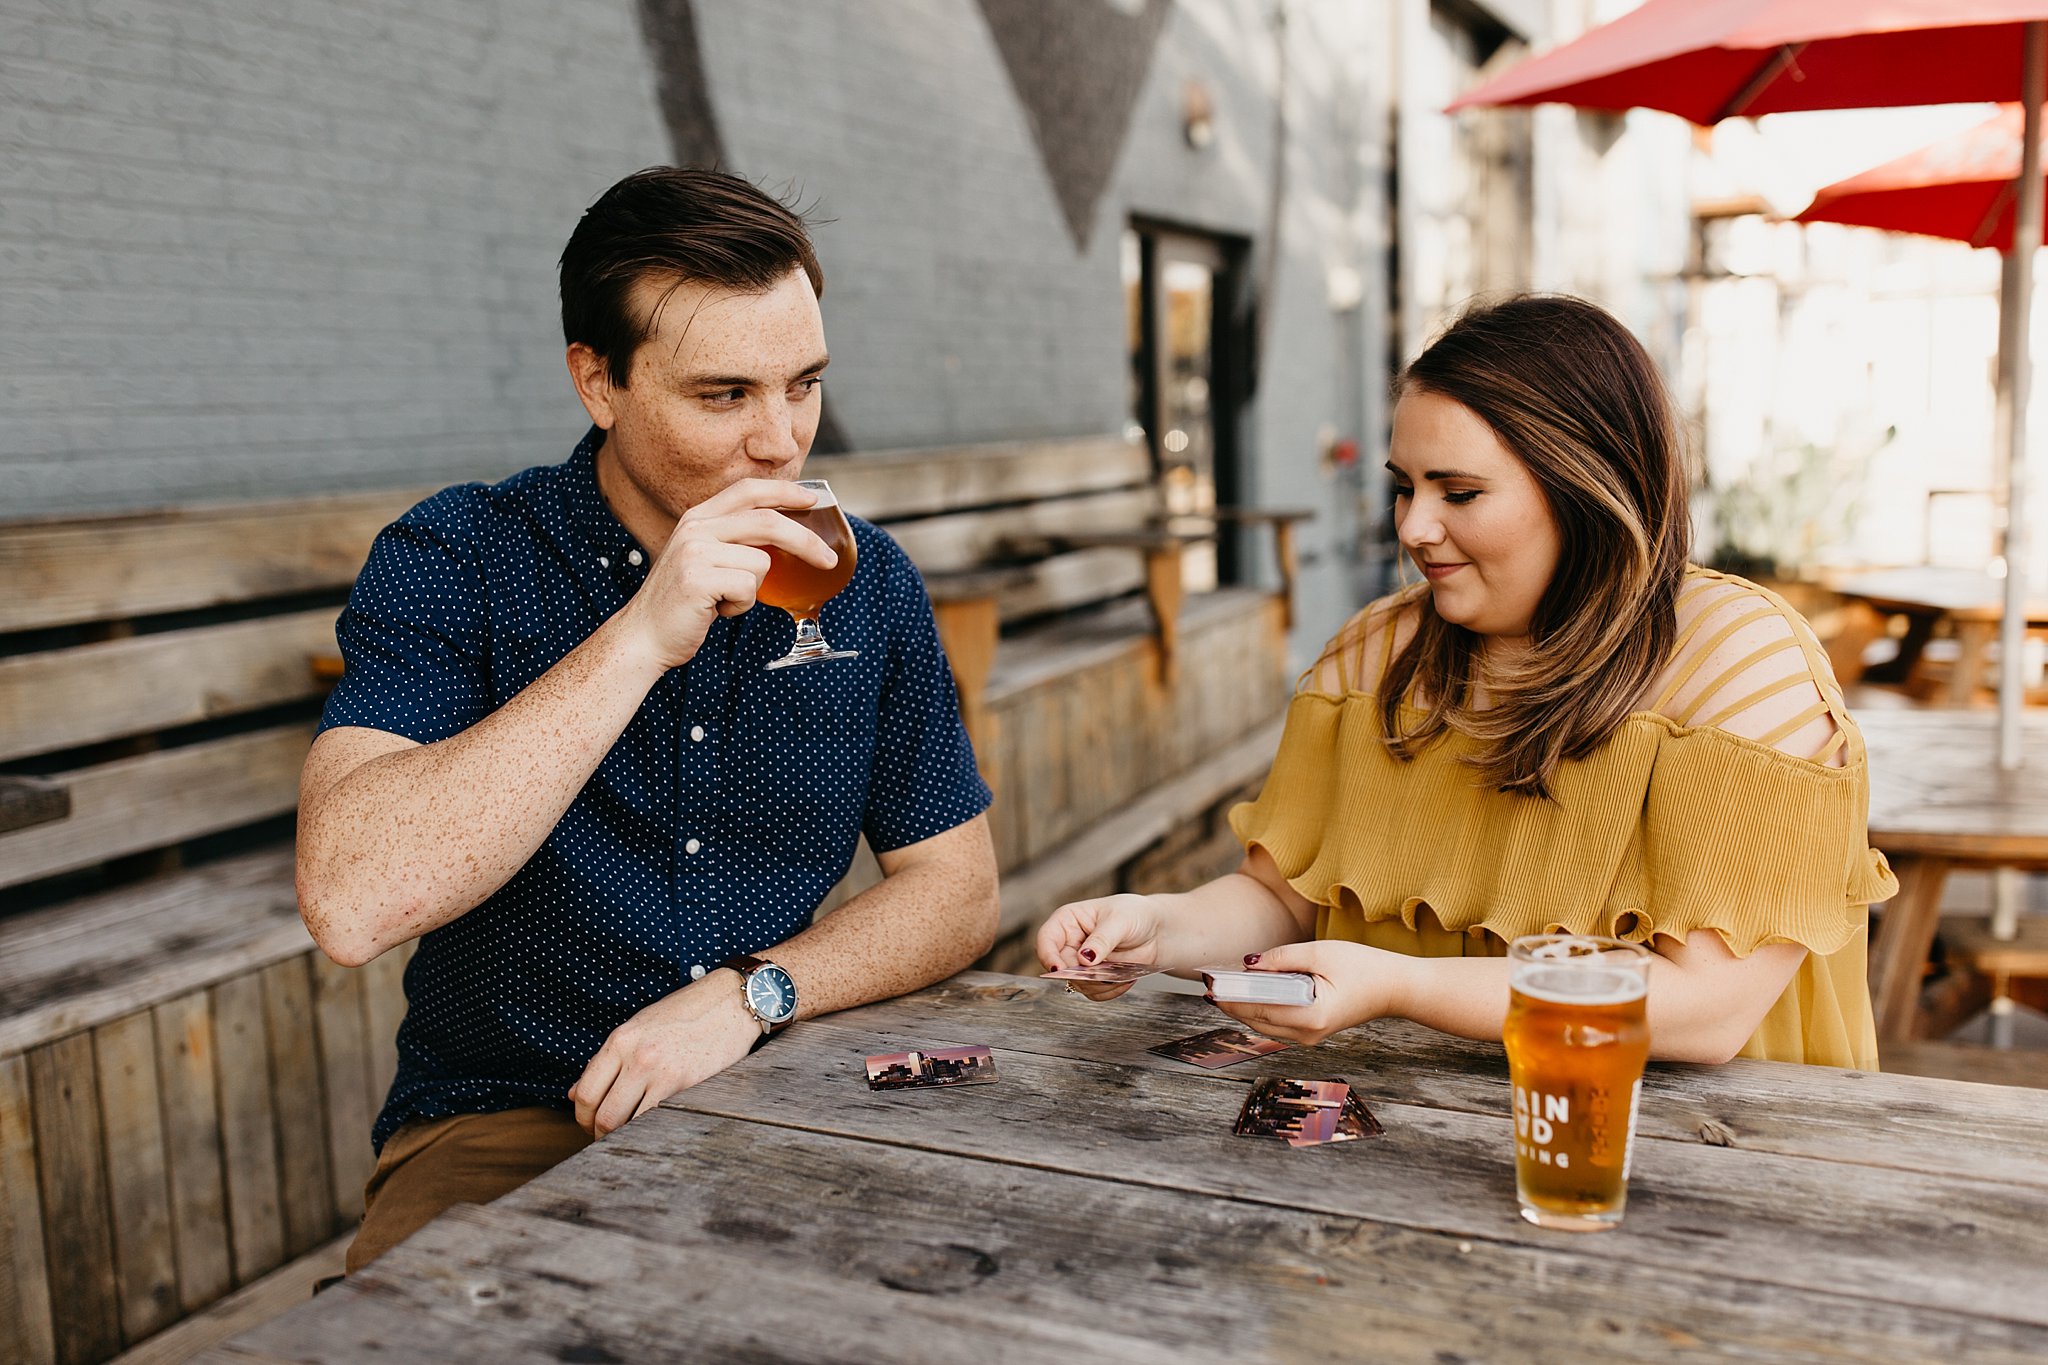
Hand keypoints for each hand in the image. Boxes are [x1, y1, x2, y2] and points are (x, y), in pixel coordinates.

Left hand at [569, 969, 759, 1136]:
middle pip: (603, 1114)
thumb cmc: (687, 1013)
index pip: (584, 1092)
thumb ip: (608, 1060)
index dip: (582, 1117)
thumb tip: (574, 1092)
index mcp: (620, 1040)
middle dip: (600, 1133)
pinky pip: (655, 1120)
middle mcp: (636, 1056)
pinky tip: (652, 1128)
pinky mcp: (686, 1084)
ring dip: (623, 1136)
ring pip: (625, 1123)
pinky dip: (648, 1130)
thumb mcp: (640, 1027)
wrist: (731, 1001)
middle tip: (607, 1137)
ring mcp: (661, 1071)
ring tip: (629, 1136)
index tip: (590, 1123)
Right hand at [623, 478, 839, 668]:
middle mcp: (695, 527)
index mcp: (698, 517)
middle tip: (828, 560)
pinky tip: (717, 610)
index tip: (814, 499)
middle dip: (805, 541)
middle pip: (767, 521)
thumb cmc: (684, 603)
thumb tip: (785, 535)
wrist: (644, 636)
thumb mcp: (705, 560)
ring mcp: (695, 552)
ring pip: (761, 563)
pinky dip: (741, 606)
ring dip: (753, 590)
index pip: (748, 490)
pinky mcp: (698, 579)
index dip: (784, 491)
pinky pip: (749, 589)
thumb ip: (734, 542)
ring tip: (724, 600)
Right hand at [1036, 892, 1163, 1000]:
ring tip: (1121, 973)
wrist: (1157, 931)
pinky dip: (1109, 991)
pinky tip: (1125, 979)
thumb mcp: (1119, 921)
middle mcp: (1070, 942)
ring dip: (1099, 984)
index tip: (1059, 970)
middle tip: (1104, 974)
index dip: (1048, 955)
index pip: (1046, 939)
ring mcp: (1081, 962)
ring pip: (1077, 983)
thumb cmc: (1136, 914)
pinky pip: (1093, 992)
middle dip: (1082, 974)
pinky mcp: (1094, 977)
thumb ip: (1101, 940)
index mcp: (1068, 920)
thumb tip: (1085, 958)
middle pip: (1060, 967)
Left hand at [1207, 941, 1407, 1045]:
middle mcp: (1307, 1034)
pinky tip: (1248, 993)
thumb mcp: (1320, 953)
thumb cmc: (1363, 967)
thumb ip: (1282, 958)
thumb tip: (1249, 964)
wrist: (1396, 988)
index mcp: (1310, 1016)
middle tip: (1208, 983)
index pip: (1258, 1007)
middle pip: (1257, 1020)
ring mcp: (1310, 1037)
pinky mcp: (1312, 1031)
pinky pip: (1277, 1023)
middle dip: (1231, 1002)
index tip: (1209, 983)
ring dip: (1243, 1007)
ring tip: (1222, 987)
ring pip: (1264, 1025)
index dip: (1230, 996)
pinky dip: (1261, 1008)